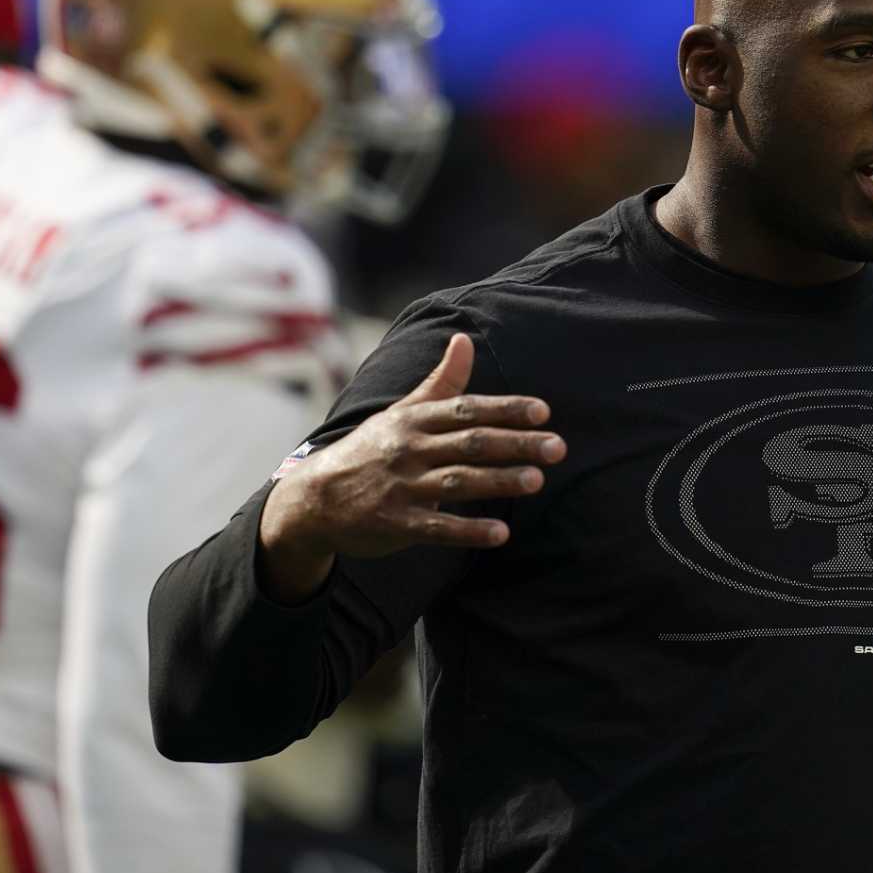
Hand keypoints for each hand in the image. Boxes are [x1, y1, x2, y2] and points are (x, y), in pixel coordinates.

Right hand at [257, 334, 564, 600]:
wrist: (314, 498)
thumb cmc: (370, 450)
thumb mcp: (401, 412)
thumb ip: (440, 381)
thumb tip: (465, 338)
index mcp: (414, 420)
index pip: (467, 409)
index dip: (506, 409)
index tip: (543, 412)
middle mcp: (409, 449)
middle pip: (470, 443)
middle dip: (516, 444)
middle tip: (557, 448)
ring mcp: (402, 486)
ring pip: (458, 481)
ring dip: (499, 481)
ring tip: (537, 481)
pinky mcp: (396, 522)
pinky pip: (438, 526)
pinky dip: (469, 530)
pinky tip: (501, 533)